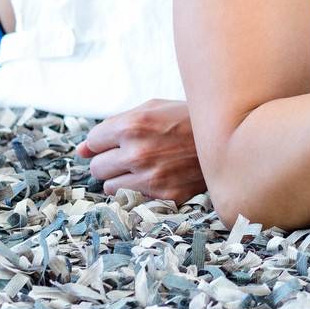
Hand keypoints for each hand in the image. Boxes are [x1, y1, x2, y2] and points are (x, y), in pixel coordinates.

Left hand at [75, 98, 206, 202]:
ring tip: (144, 166)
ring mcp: (151, 177)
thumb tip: (80, 150)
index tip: (116, 142)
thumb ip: (114, 125)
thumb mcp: (151, 109)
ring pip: (109, 186)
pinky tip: (156, 177)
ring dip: (121, 177)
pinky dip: (139, 190)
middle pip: (97, 167)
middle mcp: (138, 152)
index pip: (93, 142)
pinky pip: (131, 199)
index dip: (103, 142)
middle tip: (131, 154)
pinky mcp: (164, 196)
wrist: (228, 137)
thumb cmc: (186, 118)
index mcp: (133, 125)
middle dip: (109, 161)